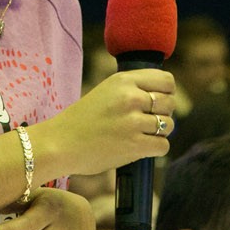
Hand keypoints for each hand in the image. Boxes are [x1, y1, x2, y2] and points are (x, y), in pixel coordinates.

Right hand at [32, 69, 174, 178]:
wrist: (59, 144)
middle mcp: (130, 97)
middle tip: (147, 122)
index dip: (167, 92)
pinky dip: (155, 149)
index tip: (158, 101)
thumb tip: (164, 95)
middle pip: (170, 103)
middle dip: (163, 113)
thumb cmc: (81, 120)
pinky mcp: (135, 145)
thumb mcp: (106, 91)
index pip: (166, 81)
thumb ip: (132, 89)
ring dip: (159, 133)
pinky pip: (163, 146)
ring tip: (141, 135)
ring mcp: (133, 122)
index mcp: (123, 80)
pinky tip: (140, 148)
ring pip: (168, 125)